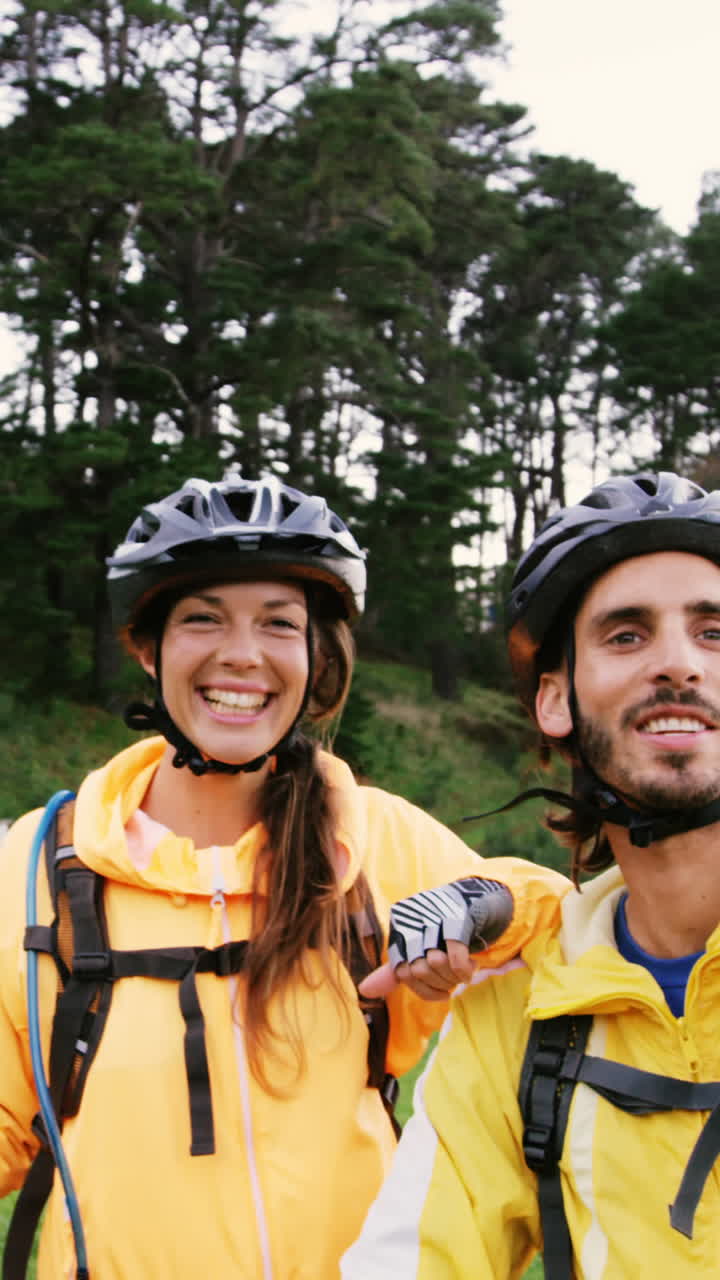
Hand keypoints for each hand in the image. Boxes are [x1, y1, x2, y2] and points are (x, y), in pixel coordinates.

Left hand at [359, 878, 513, 1001]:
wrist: (474, 899)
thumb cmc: (441, 929)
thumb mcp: (414, 947)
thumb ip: (393, 970)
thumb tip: (364, 991)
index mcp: (399, 925)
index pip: (402, 972)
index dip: (423, 987)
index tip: (443, 993)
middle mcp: (412, 919)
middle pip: (419, 969)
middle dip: (441, 982)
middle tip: (455, 980)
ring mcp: (434, 917)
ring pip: (436, 964)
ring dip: (454, 977)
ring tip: (462, 973)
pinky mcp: (456, 919)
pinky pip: (455, 959)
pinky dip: (463, 971)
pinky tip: (471, 970)